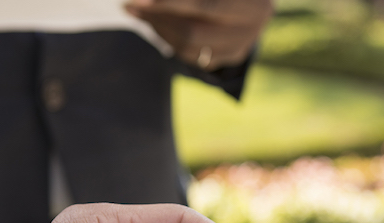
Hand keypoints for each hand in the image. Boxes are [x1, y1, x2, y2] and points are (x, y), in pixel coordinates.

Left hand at [124, 0, 272, 70]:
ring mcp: (244, 43)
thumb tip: (145, 1)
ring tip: (137, 9)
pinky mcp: (232, 55)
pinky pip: (192, 55)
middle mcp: (254, 22)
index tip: (139, 0)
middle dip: (155, 17)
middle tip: (129, 5)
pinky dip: (169, 38)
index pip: (203, 5)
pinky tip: (155, 21)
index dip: (168, 4)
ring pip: (189, 46)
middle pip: (192, 31)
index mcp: (253, 1)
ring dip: (157, 27)